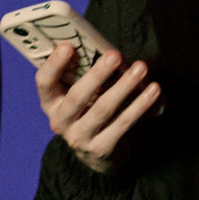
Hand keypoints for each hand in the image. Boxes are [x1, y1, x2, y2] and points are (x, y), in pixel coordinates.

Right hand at [38, 47, 159, 171]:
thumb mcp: (81, 94)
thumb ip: (85, 74)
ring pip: (103, 109)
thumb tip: (107, 49)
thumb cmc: (89, 110)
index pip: (44, 82)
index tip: (67, 46)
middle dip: (97, 74)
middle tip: (114, 55)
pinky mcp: (101, 148)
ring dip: (124, 86)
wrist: (98, 153)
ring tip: (141, 68)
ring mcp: (79, 137)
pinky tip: (154, 90)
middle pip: (77, 97)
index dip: (53, 64)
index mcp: (51, 102)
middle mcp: (60, 121)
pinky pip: (123, 123)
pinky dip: (140, 105)